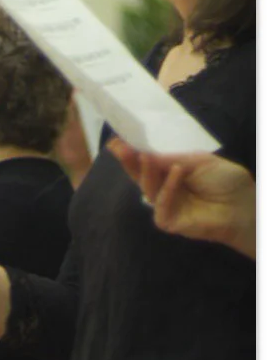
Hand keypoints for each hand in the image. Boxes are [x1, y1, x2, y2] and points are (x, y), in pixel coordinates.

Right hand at [108, 138, 255, 258]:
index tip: (118, 139)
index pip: (147, 161)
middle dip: (128, 160)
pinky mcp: (167, 220)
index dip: (133, 150)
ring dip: (146, 170)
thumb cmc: (225, 181)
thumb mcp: (199, 160)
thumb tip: (144, 152)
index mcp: (170, 171)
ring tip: (145, 155)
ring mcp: (165, 204)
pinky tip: (176, 172)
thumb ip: (171, 158)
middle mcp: (164, 187)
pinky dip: (168, 188)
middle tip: (117, 146)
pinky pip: (161, 203)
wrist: (242, 206)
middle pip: (140, 174)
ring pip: (147, 187)